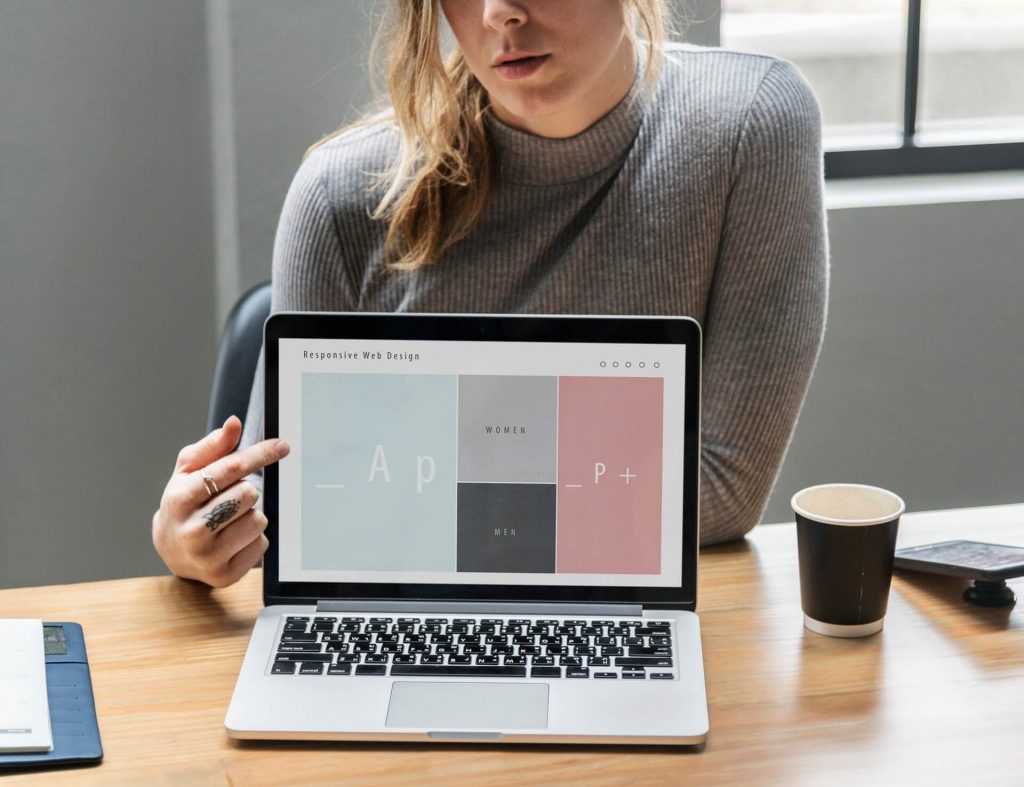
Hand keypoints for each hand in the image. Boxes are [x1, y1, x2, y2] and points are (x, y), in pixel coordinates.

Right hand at [152, 416, 289, 587]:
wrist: (171, 549)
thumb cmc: (184, 502)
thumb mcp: (189, 471)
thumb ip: (213, 446)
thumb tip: (234, 423)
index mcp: (179, 498)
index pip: (230, 469)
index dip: (260, 454)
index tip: (282, 446)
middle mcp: (191, 530)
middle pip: (248, 494)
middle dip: (247, 490)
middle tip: (230, 497)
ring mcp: (208, 557)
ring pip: (258, 520)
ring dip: (251, 515)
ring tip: (229, 519)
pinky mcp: (225, 576)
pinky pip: (262, 545)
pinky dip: (254, 538)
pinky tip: (233, 539)